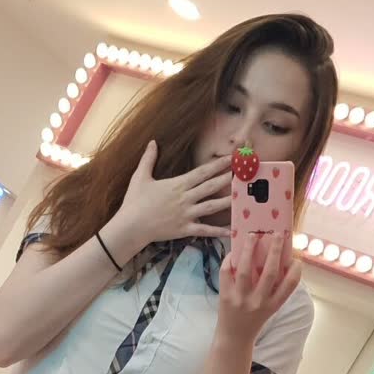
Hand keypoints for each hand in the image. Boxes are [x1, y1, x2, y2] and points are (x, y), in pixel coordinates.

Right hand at [113, 140, 232, 257]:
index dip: (218, 165)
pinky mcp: (185, 229)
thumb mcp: (140, 176)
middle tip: (243, 173)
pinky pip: (205, 230)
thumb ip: (148, 159)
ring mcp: (186, 214)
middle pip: (211, 186)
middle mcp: (185, 198)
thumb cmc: (134, 201)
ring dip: (228, 201)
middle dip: (228, 178)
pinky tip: (231, 230)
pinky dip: (218, 231)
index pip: (202, 172)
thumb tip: (152, 142)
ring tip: (242, 196)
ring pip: (212, 207)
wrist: (130, 226)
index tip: (230, 159)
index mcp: (177, 184)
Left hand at [218, 232, 299, 344]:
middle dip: (274, 251)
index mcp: (273, 305)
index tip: (297, 259)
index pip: (290, 285)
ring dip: (249, 249)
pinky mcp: (225, 296)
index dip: (296, 270)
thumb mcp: (270, 308)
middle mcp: (259, 302)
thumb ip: (275, 290)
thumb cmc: (255, 320)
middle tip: (276, 234)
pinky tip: (235, 251)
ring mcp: (241, 299)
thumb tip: (278, 260)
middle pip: (269, 272)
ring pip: (246, 270)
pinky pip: (226, 273)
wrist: (234, 338)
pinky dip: (230, 260)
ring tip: (252, 235)